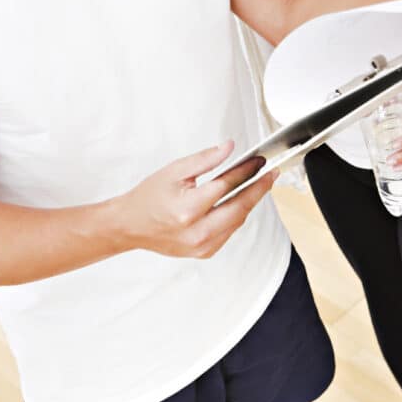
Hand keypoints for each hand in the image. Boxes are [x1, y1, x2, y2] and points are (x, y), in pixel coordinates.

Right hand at [119, 141, 276, 259]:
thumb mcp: (174, 171)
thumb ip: (205, 160)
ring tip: (260, 184)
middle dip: (259, 188)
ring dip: (250, 202)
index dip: (247, 170)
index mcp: (188, 209)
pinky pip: (229, 232)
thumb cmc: (148, 197)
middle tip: (272, 173)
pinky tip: (240, 202)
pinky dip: (236, 215)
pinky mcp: (204, 252)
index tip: (259, 161)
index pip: (227, 185)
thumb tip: (229, 148)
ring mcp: (202, 246)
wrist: (130, 226)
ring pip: (238, 221)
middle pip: (240, 207)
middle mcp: (197, 231)